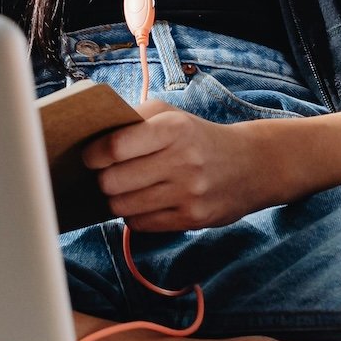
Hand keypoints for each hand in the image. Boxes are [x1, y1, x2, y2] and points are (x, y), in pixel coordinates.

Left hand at [80, 102, 275, 231]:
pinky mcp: (193, 219)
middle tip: (107, 175)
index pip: (116, 147)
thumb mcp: (170, 115)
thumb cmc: (197, 137)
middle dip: (103, 180)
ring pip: (123, 207)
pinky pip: (141, 224)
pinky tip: (142, 203)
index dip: (94, 154)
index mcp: (174, 128)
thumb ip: (132, 120)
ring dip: (116, 200)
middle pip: (113, 181)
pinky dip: (133, 215)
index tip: (90, 156)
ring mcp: (190, 193)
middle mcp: (183, 161)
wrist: (251, 165)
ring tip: (123, 190)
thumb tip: (92, 138)